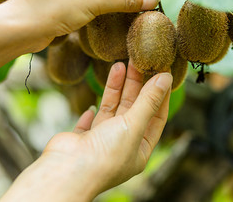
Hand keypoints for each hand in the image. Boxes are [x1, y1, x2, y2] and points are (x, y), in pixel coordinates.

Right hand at [0, 62, 171, 201]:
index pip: (156, 117)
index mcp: (140, 149)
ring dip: (116, 88)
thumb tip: (166, 78)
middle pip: (133, 109)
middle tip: (138, 62)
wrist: (66, 170)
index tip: (161, 73)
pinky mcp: (82, 139)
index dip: (159, 95)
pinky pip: (91, 120)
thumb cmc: (105, 155)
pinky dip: (94, 109)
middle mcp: (122, 145)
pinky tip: (96, 99)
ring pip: (112, 109)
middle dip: (136, 85)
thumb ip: (148, 100)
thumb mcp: (133, 124)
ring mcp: (101, 142)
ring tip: (120, 65)